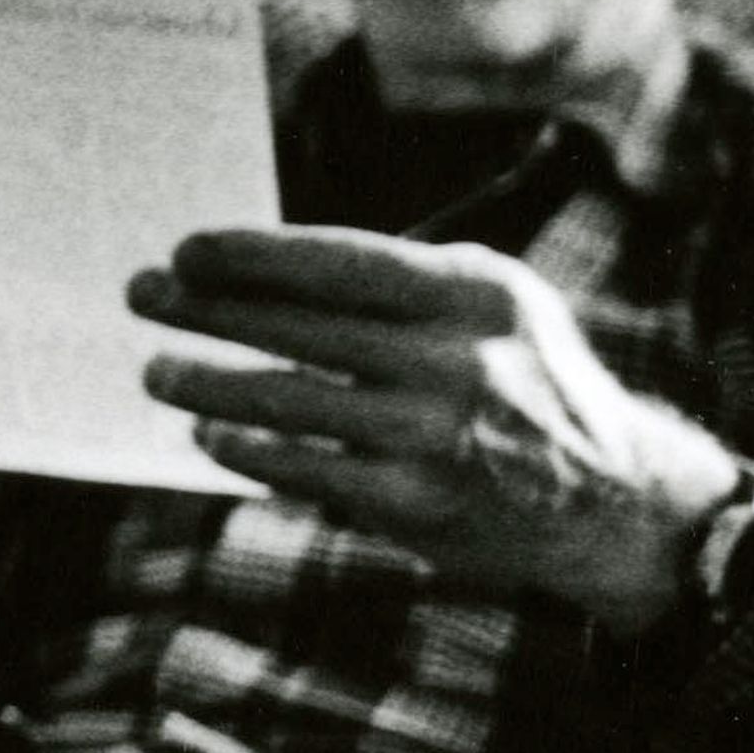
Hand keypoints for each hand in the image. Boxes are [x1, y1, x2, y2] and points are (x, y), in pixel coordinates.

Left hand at [131, 229, 744, 635]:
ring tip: (157, 371)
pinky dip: (248, 451)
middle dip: (208, 309)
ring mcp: (437, 434)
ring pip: (289, 399)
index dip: (254, 255)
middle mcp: (459, 357)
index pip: (341, 262)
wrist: (611, 499)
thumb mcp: (493, 307)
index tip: (185, 250)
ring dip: (208, 384)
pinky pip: (306, 469)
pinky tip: (210, 436)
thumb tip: (264, 271)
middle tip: (142, 295)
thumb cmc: (528, 382)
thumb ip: (400, 286)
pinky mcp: (418, 502)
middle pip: (302, 324)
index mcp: (476, 292)